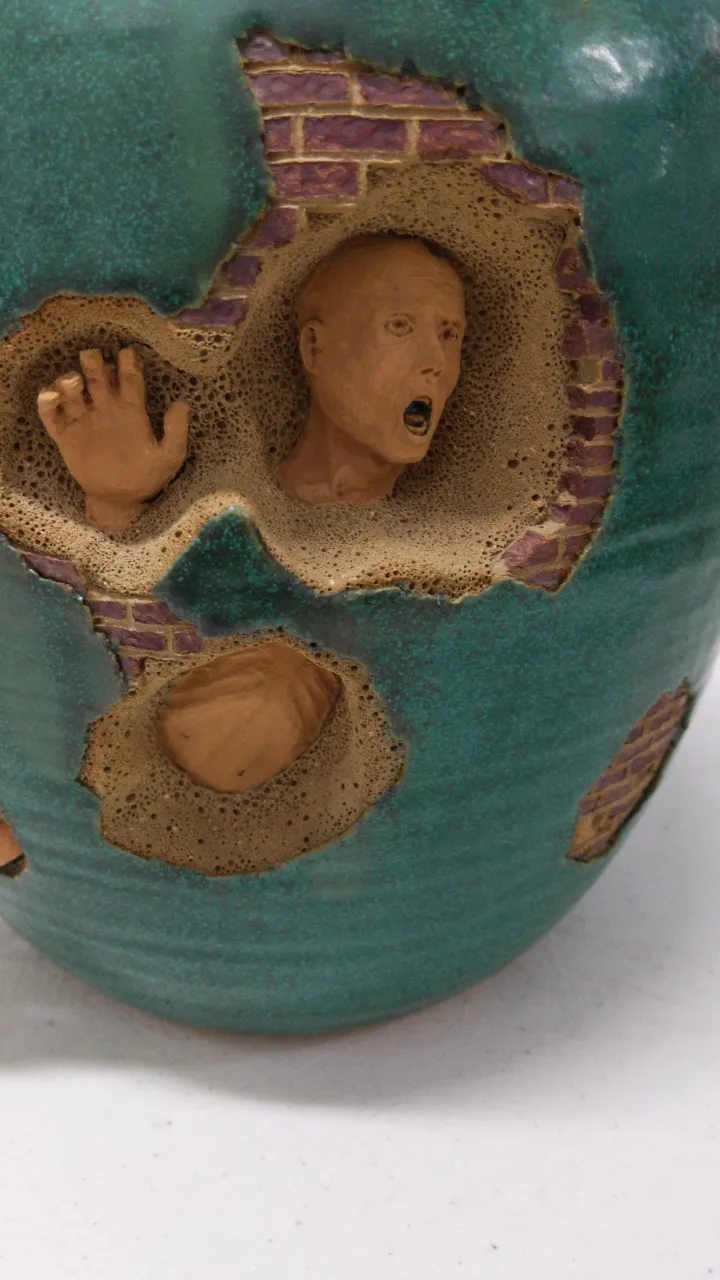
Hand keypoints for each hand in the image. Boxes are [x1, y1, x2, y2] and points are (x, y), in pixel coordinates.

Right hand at [37, 346, 188, 531]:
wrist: (119, 499)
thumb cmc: (146, 477)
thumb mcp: (168, 456)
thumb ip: (176, 432)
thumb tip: (182, 404)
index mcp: (131, 411)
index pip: (129, 380)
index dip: (128, 364)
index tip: (126, 351)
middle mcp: (106, 409)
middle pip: (98, 378)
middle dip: (94, 363)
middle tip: (91, 354)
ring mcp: (84, 420)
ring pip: (72, 391)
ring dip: (69, 381)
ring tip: (74, 381)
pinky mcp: (66, 435)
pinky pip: (51, 415)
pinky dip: (46, 403)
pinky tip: (50, 396)